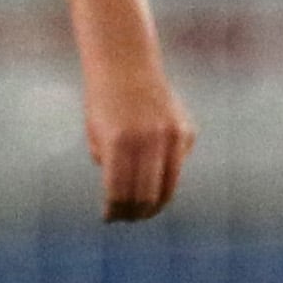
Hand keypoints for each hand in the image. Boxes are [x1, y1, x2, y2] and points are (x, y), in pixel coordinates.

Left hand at [85, 64, 194, 222]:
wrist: (125, 64)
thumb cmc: (103, 101)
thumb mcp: (96, 135)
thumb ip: (109, 165)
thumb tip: (125, 196)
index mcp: (119, 144)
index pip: (119, 193)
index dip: (114, 211)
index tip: (109, 218)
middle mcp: (148, 141)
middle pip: (146, 195)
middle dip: (135, 212)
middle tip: (127, 219)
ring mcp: (171, 136)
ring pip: (168, 185)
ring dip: (155, 203)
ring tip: (144, 210)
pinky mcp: (185, 132)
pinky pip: (177, 164)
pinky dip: (166, 175)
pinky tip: (155, 171)